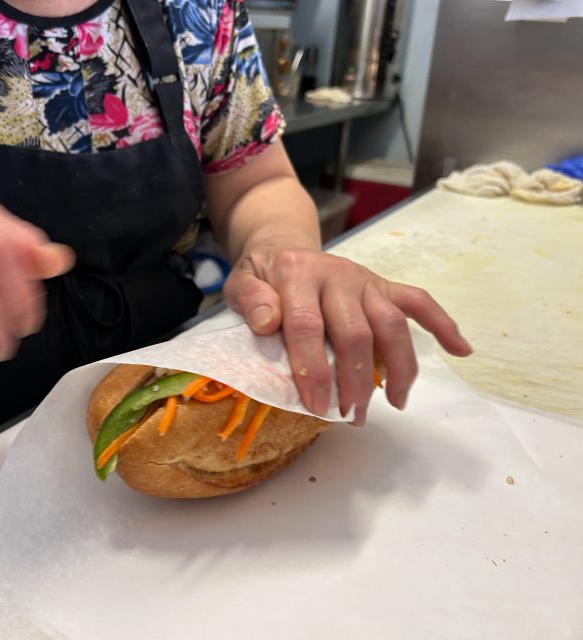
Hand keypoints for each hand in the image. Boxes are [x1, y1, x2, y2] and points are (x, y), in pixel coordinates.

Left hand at [223, 234, 471, 424]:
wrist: (282, 247)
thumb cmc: (261, 277)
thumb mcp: (239, 283)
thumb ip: (251, 300)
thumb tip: (268, 323)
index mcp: (297, 275)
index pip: (307, 326)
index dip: (313, 370)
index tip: (317, 407)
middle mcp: (337, 275)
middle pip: (355, 332)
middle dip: (355, 380)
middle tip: (350, 416)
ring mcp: (365, 280)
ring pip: (392, 324)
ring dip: (398, 368)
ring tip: (395, 404)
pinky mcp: (383, 285)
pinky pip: (418, 301)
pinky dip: (443, 324)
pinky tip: (461, 351)